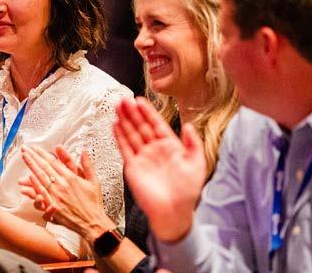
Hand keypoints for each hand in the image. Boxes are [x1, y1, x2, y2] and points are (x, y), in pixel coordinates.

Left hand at [19, 145, 114, 242]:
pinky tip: (28, 177)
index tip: (34, 147)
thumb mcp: (94, 181)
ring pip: (41, 177)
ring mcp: (57, 195)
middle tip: (24, 149)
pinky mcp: (54, 207)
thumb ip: (87, 165)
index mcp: (72, 177)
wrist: (93, 223)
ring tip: (24, 158)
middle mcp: (63, 184)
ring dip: (31, 166)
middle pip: (45, 167)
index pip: (53, 162)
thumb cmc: (94, 203)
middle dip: (33, 156)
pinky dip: (34, 184)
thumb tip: (84, 151)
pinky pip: (42, 193)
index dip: (42, 153)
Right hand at [114, 97, 205, 242]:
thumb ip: (193, 144)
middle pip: (141, 126)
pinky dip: (119, 137)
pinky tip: (115, 125)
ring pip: (131, 134)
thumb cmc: (187, 191)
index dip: (148, 112)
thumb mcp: (196, 164)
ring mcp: (143, 158)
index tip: (140, 100)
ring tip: (117, 107)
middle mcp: (155, 150)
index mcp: (170, 147)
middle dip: (132, 112)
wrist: (173, 212)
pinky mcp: (133, 167)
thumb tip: (188, 126)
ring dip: (124, 120)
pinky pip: (125, 148)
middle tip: (124, 99)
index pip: (157, 124)